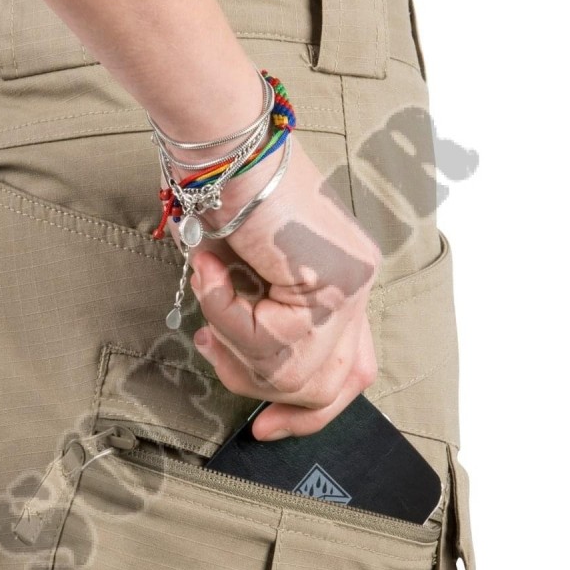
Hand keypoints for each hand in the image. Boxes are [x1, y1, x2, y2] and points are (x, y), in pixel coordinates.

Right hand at [163, 134, 381, 439]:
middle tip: (212, 344)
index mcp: (342, 287)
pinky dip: (225, 310)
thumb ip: (258, 324)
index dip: (307, 415)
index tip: (264, 427)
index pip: (348, 376)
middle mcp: (357, 287)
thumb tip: (238, 365)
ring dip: (233, 339)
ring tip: (213, 286)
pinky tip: (213, 268)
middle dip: (253, 380)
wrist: (224, 142)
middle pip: (321, 388)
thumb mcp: (242, 279)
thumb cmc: (222, 198)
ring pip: (291, 372)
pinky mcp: (336, 278)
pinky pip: (271, 338)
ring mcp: (352, 283)